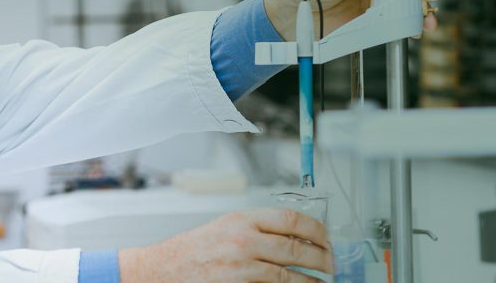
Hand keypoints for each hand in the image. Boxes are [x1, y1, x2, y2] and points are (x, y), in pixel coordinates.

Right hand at [118, 208, 332, 281]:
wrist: (163, 269)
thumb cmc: (192, 250)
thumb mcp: (225, 228)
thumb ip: (256, 229)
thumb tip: (294, 236)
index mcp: (241, 219)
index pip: (290, 219)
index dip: (315, 229)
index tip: (326, 237)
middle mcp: (243, 240)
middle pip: (295, 247)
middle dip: (321, 257)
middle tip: (331, 263)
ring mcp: (241, 266)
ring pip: (289, 274)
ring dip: (312, 280)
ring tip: (322, 281)